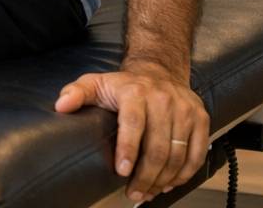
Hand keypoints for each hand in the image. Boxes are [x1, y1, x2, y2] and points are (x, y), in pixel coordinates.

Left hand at [55, 63, 208, 201]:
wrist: (159, 71)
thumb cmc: (123, 85)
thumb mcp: (96, 83)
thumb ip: (76, 93)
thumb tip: (61, 106)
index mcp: (135, 92)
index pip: (133, 123)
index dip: (128, 150)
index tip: (121, 172)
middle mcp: (163, 99)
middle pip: (158, 146)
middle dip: (145, 175)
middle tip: (134, 192)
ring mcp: (185, 109)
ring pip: (178, 154)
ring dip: (164, 179)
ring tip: (148, 192)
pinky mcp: (201, 118)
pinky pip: (197, 153)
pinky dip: (184, 173)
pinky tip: (169, 183)